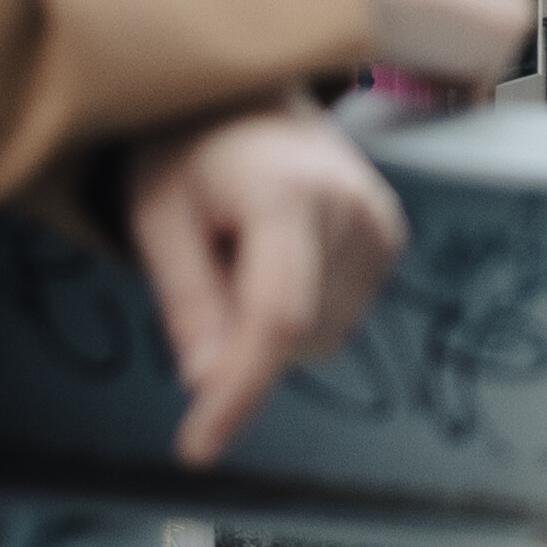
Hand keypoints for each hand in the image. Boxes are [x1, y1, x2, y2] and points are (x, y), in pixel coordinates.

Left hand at [118, 102, 407, 466]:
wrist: (250, 95)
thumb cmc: (189, 149)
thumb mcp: (155, 217)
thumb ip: (186, 300)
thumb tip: (207, 384)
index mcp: (289, 194)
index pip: (276, 318)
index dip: (239, 392)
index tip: (197, 450)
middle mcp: (353, 209)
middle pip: (293, 337)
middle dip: (236, 339)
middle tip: (201, 264)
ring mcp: (382, 224)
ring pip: (317, 340)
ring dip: (266, 328)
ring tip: (239, 250)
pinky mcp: (390, 240)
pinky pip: (337, 321)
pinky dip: (296, 314)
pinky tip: (273, 256)